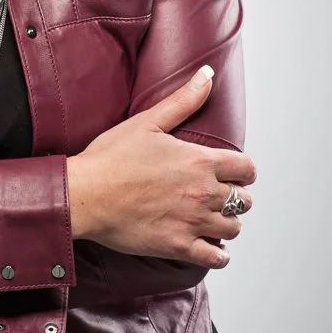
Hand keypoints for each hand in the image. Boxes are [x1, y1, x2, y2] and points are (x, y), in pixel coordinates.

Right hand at [66, 66, 255, 268]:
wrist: (85, 194)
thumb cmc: (111, 157)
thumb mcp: (148, 121)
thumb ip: (183, 100)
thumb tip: (208, 74)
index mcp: (199, 161)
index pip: (246, 169)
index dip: (243, 170)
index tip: (232, 172)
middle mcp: (203, 192)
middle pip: (244, 200)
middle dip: (235, 196)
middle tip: (218, 194)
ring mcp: (193, 222)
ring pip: (234, 228)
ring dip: (227, 222)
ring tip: (212, 218)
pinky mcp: (179, 247)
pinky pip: (216, 258)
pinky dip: (218, 253)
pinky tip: (208, 245)